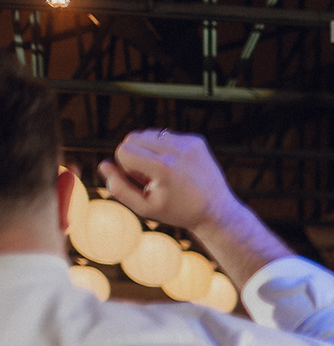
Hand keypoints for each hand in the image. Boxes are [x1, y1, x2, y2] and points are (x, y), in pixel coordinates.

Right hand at [98, 129, 237, 233]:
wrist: (218, 211)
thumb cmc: (178, 211)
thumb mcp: (145, 208)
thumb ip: (119, 188)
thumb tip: (103, 164)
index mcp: (163, 167)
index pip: (123, 150)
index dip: (127, 168)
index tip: (143, 182)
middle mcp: (177, 150)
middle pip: (132, 137)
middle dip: (135, 156)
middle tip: (151, 177)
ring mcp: (189, 143)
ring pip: (148, 133)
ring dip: (148, 150)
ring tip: (163, 172)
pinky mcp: (197, 140)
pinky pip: (165, 135)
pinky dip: (164, 149)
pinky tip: (177, 167)